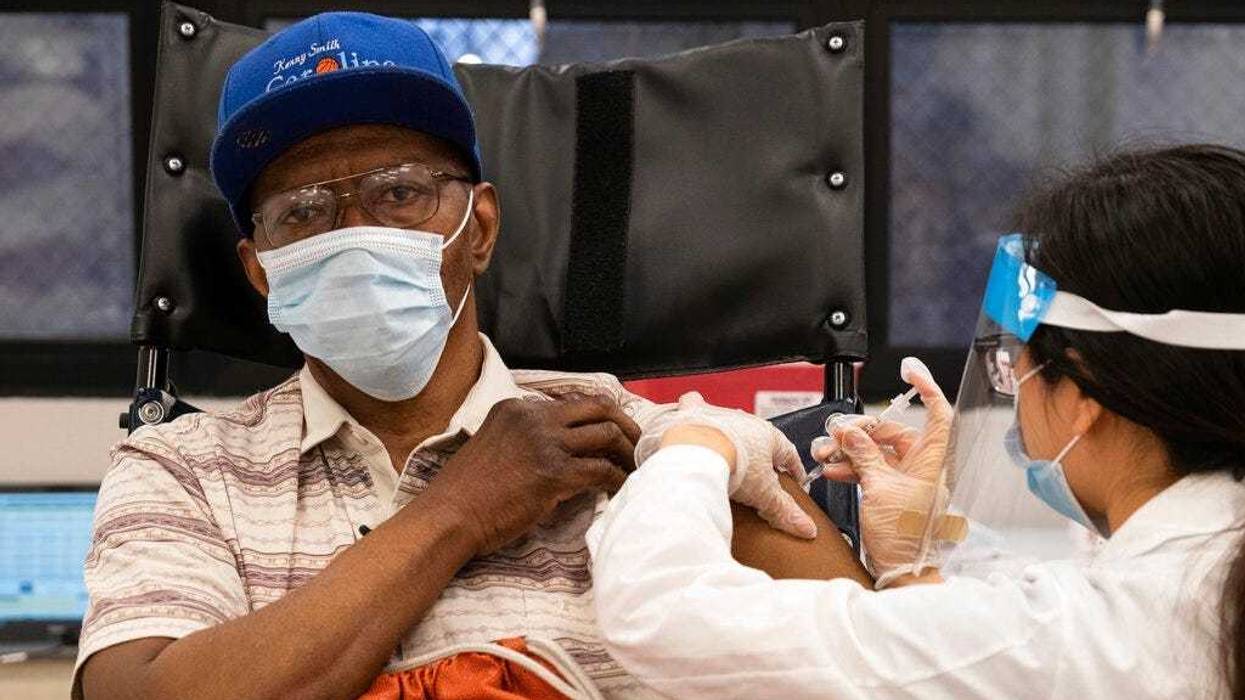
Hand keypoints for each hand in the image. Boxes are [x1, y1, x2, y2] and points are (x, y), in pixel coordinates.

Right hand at [423, 395, 640, 555]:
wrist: (450, 515)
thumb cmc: (467, 491)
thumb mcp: (493, 445)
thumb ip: (524, 438)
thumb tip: (560, 450)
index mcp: (517, 408)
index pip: (573, 403)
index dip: (599, 417)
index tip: (613, 432)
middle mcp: (534, 417)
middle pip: (598, 408)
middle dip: (625, 424)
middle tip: (638, 445)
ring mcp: (545, 443)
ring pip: (605, 435)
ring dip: (627, 453)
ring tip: (635, 469)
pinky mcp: (554, 473)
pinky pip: (601, 470)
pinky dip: (617, 479)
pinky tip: (621, 489)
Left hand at [634, 392, 816, 538]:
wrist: (698, 449)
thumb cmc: (733, 464)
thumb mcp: (764, 494)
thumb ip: (784, 510)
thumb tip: (806, 528)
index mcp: (768, 436)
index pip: (788, 453)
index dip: (794, 469)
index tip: (796, 480)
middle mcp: (745, 422)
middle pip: (759, 439)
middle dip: (762, 453)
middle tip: (761, 472)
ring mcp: (719, 417)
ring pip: (730, 423)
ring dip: (731, 435)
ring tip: (729, 452)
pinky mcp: (694, 416)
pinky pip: (694, 408)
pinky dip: (693, 413)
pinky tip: (692, 421)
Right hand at [812, 357, 964, 587]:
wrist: (900, 570)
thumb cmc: (903, 537)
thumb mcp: (879, 489)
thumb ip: (864, 456)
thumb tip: (851, 433)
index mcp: (931, 462)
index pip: (937, 415)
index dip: (927, 389)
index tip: (911, 370)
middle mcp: (922, 468)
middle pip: (893, 432)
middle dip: (861, 432)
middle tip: (838, 435)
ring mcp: (906, 481)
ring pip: (877, 451)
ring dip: (850, 451)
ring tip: (827, 455)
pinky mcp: (891, 493)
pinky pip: (871, 469)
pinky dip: (852, 467)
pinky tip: (834, 470)